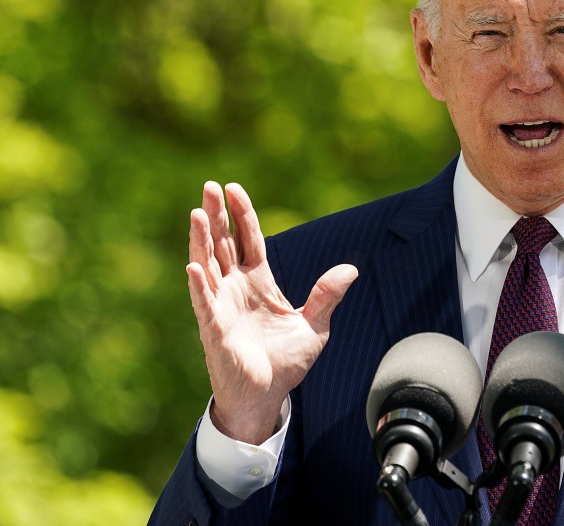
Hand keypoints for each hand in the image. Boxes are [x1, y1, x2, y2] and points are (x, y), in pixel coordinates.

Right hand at [187, 182, 357, 443]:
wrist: (268, 396)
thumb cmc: (285, 362)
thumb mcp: (314, 325)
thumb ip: (327, 296)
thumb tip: (351, 270)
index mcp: (259, 281)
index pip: (248, 240)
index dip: (242, 214)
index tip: (233, 188)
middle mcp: (236, 288)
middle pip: (223, 244)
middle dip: (216, 215)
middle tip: (209, 186)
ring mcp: (222, 306)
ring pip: (208, 266)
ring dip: (202, 241)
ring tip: (198, 213)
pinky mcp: (215, 330)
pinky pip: (205, 304)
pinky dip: (200, 286)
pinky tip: (193, 267)